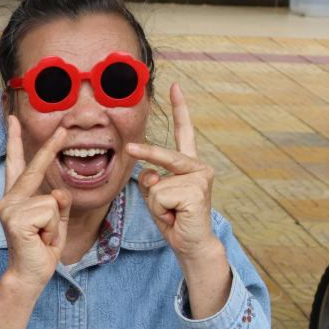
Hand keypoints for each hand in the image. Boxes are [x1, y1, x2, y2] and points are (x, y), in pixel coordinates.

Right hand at [0, 116, 71, 294]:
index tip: (13, 119)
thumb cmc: (41, 248)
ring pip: (52, 200)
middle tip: (64, 128)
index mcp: (16, 198)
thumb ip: (59, 203)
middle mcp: (8, 199)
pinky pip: (50, 212)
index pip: (16, 164)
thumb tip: (59, 192)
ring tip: (43, 236)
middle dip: (50, 148)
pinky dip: (52, 228)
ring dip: (56, 222)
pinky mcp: (16, 219)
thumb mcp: (56, 221)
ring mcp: (10, 208)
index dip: (14, 140)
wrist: (29, 274)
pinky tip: (40, 239)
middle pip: (34, 168)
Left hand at [126, 82, 222, 263]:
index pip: (184, 132)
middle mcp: (199, 167)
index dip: (180, 108)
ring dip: (156, 203)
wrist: (191, 243)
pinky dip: (160, 210)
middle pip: (162, 155)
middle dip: (144, 154)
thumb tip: (150, 173)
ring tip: (172, 212)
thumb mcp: (155, 194)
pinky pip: (158, 195)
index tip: (175, 85)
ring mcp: (200, 178)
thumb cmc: (173, 218)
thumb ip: (150, 179)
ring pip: (154, 184)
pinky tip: (176, 215)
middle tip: (129, 147)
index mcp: (189, 164)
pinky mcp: (195, 191)